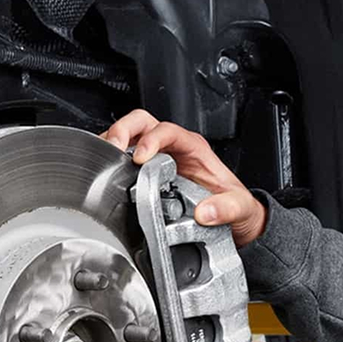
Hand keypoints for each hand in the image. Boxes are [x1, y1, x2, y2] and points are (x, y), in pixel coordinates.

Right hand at [98, 109, 268, 246]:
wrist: (232, 219)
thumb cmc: (232, 205)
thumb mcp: (240, 207)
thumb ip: (228, 208)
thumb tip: (206, 212)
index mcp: (193, 148)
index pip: (167, 130)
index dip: (151, 139)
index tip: (141, 158)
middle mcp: (172, 148)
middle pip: (141, 122)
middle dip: (122, 131)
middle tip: (113, 150)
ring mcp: (156, 157)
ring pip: (127, 136)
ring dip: (111, 143)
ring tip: (101, 161)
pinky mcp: (144, 173)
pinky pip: (122, 158)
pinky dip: (109, 161)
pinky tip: (103, 172)